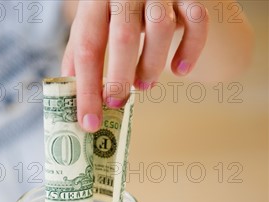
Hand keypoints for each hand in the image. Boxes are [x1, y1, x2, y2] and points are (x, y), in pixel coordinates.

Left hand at [62, 1, 208, 130]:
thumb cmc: (117, 6)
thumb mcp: (93, 20)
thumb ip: (81, 51)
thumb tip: (70, 97)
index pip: (87, 47)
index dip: (86, 89)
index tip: (89, 123)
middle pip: (123, 38)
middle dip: (119, 80)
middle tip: (117, 102)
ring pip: (161, 30)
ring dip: (151, 67)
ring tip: (145, 84)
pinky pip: (198, 22)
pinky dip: (190, 50)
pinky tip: (180, 69)